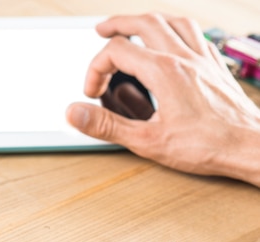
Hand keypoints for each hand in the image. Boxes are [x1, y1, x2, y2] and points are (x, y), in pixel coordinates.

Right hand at [66, 13, 259, 186]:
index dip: (96, 69)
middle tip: (101, 30)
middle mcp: (183, 58)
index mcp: (163, 72)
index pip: (116, 52)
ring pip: (172, 21)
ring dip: (148, 19)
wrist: (250, 147)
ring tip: (134, 25)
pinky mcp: (215, 67)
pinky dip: (176, 28)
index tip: (93, 92)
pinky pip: (195, 33)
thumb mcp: (146, 141)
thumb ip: (106, 125)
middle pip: (144, 23)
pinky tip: (173, 38)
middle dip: (118, 24)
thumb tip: (74, 113)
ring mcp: (202, 59)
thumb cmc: (207, 146)